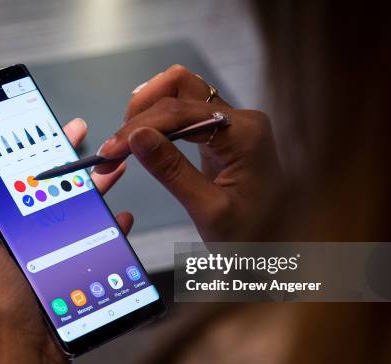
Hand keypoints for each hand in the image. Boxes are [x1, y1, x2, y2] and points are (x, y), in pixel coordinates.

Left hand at [0, 118, 132, 363]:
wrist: (27, 350)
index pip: (11, 172)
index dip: (26, 144)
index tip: (42, 122)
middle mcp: (22, 229)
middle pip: (47, 183)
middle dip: (66, 156)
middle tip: (84, 134)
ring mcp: (49, 245)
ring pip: (74, 204)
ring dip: (93, 184)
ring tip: (112, 166)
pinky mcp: (70, 263)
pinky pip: (94, 237)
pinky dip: (108, 225)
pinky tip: (119, 216)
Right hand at [96, 65, 282, 240]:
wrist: (278, 248)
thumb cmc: (253, 237)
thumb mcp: (209, 210)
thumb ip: (172, 171)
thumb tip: (136, 137)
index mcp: (245, 134)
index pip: (181, 111)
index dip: (140, 126)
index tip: (111, 150)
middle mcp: (241, 120)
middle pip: (180, 88)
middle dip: (141, 112)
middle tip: (116, 145)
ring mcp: (233, 124)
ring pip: (180, 95)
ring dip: (148, 112)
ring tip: (124, 142)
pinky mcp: (222, 134)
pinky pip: (185, 113)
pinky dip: (158, 123)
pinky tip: (142, 141)